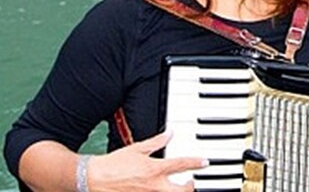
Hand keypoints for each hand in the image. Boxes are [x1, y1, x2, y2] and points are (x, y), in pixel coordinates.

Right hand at [87, 130, 206, 190]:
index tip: (205, 162)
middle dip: (191, 187)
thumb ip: (156, 142)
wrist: (92, 179)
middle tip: (191, 182)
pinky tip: (162, 191)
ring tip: (179, 188)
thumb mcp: (137, 149)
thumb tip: (170, 133)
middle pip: (182, 191)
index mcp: (155, 169)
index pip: (182, 164)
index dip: (197, 162)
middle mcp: (154, 186)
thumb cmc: (113, 165)